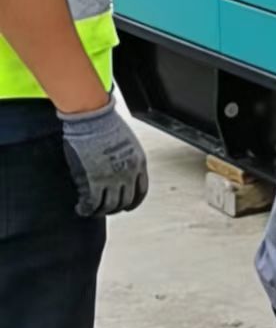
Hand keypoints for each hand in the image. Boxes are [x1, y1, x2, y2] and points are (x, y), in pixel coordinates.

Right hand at [59, 95, 148, 216]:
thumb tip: (118, 167)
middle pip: (125, 201)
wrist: (91, 116)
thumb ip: (125, 158)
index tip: (127, 206)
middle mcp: (129, 173)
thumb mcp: (126, 141)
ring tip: (91, 211)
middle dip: (115, 208)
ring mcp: (112, 179)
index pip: (141, 191)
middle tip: (105, 210)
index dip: (133, 202)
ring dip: (100, 212)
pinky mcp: (94, 181)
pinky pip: (92, 204)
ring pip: (109, 206)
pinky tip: (81, 209)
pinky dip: (86, 210)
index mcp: (139, 163)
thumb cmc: (105, 122)